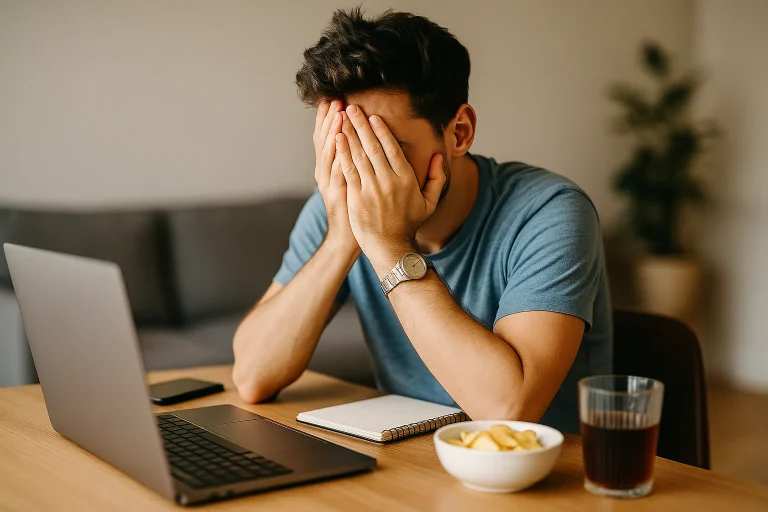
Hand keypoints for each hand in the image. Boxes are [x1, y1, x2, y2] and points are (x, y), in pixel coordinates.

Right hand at [313, 100, 359, 255]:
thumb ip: (352, 164)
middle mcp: (325, 173)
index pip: (328, 138)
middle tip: (334, 99)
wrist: (347, 238)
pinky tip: (338, 138)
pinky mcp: (337, 192)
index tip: (335, 100)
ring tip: (337, 111)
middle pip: (325, 140)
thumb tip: (360, 144)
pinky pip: (335, 169)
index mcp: (330, 168)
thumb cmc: (354, 210)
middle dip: (329, 119)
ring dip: (332, 130)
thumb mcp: (350, 184)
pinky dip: (336, 152)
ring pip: (328, 151)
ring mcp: (329, 182)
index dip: (330, 119)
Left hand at [335, 105, 445, 275]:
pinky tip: (338, 139)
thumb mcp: (429, 203)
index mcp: (407, 180)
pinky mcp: (357, 197)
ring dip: (350, 134)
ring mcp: (371, 189)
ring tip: (342, 118)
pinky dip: (343, 153)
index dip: (382, 131)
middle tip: (352, 108)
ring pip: (359, 156)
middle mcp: (389, 182)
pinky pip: (349, 170)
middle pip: (373, 147)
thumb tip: (439, 156)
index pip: (393, 149)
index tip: (373, 116)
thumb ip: (436, 179)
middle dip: (362, 125)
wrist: (390, 247)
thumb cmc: (409, 225)